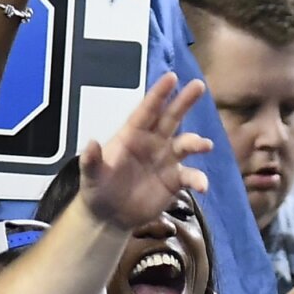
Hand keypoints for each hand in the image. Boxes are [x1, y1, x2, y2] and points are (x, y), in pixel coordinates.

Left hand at [78, 73, 212, 231]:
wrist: (110, 217)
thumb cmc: (97, 190)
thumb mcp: (89, 176)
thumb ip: (91, 160)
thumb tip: (91, 143)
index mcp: (132, 136)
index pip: (147, 111)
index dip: (159, 94)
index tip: (172, 77)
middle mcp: (152, 143)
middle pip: (171, 118)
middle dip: (184, 102)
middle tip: (199, 86)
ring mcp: (165, 161)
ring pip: (185, 144)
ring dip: (196, 142)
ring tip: (204, 145)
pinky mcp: (174, 180)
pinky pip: (190, 175)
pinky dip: (198, 179)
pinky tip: (202, 185)